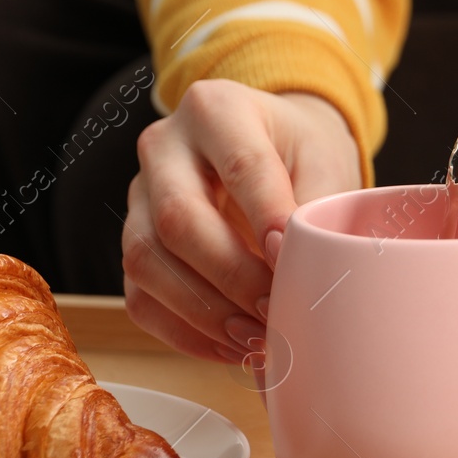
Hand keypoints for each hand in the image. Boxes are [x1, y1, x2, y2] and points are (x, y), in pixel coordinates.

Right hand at [122, 80, 361, 362]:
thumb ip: (319, 206)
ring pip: (147, 261)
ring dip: (204, 313)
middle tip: (277, 313)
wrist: (270, 149)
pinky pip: (140, 297)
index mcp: (217, 110)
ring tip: (257, 341)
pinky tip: (229, 347)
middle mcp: (164, 147)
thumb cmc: (298, 153)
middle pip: (178, 218)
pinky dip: (184, 333)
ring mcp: (139, 196)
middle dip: (231, 277)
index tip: (292, 261)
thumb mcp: (323, 159)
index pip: (240, 165)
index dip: (266, 217)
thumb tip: (310, 272)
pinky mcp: (135, 243)